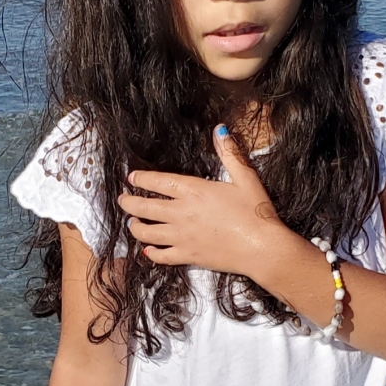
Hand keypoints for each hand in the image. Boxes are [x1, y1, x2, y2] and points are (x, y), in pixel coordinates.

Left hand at [118, 125, 286, 275]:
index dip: (142, 178)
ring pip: (147, 232)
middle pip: (145, 206)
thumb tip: (220, 130)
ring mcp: (182, 237)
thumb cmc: (256, 212)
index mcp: (194, 191)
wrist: (263, 248)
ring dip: (135, 227)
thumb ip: (229, 153)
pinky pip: (161, 256)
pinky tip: (148, 251)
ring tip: (132, 223)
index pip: (158, 182)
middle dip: (129, 202)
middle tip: (122, 199)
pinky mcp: (188, 256)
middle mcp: (182, 213)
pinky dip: (151, 253)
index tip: (131, 177)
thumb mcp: (245, 177)